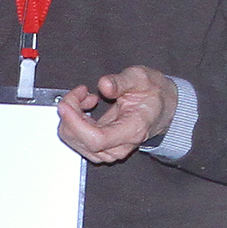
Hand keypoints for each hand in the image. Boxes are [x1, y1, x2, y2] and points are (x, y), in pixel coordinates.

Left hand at [56, 66, 177, 164]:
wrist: (160, 106)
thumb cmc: (152, 94)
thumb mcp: (141, 78)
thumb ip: (122, 81)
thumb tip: (104, 86)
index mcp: (133, 129)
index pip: (96, 139)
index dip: (76, 123)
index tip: (66, 105)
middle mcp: (121, 145)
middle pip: (82, 141)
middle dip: (70, 115)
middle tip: (78, 92)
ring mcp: (110, 149)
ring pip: (76, 142)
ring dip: (71, 117)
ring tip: (85, 97)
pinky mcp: (101, 146)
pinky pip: (78, 139)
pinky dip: (74, 121)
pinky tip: (83, 106)